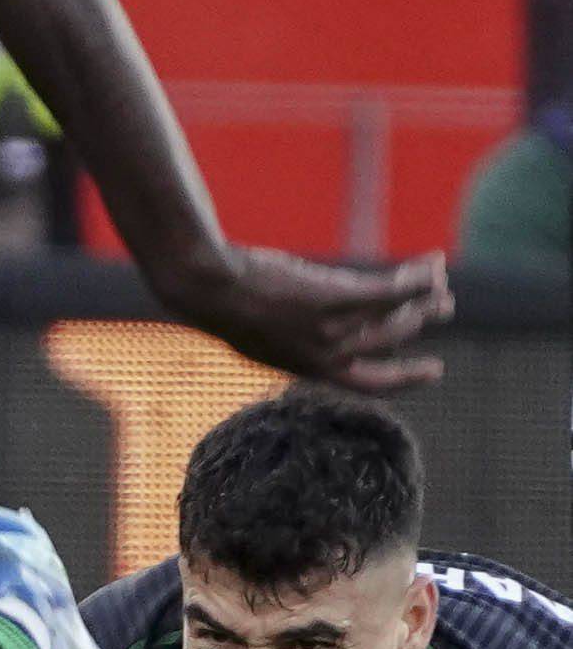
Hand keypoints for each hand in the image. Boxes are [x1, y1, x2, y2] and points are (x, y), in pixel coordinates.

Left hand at [157, 242, 456, 393]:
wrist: (206, 288)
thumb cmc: (223, 306)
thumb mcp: (259, 333)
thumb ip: (291, 339)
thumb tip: (303, 331)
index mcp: (308, 368)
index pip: (370, 384)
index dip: (407, 379)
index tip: (434, 370)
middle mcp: (327, 354)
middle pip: (392, 341)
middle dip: (420, 322)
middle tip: (442, 305)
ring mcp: (331, 328)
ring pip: (397, 314)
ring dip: (425, 295)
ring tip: (437, 277)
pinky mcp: (334, 297)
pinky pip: (392, 290)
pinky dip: (416, 278)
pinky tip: (431, 264)